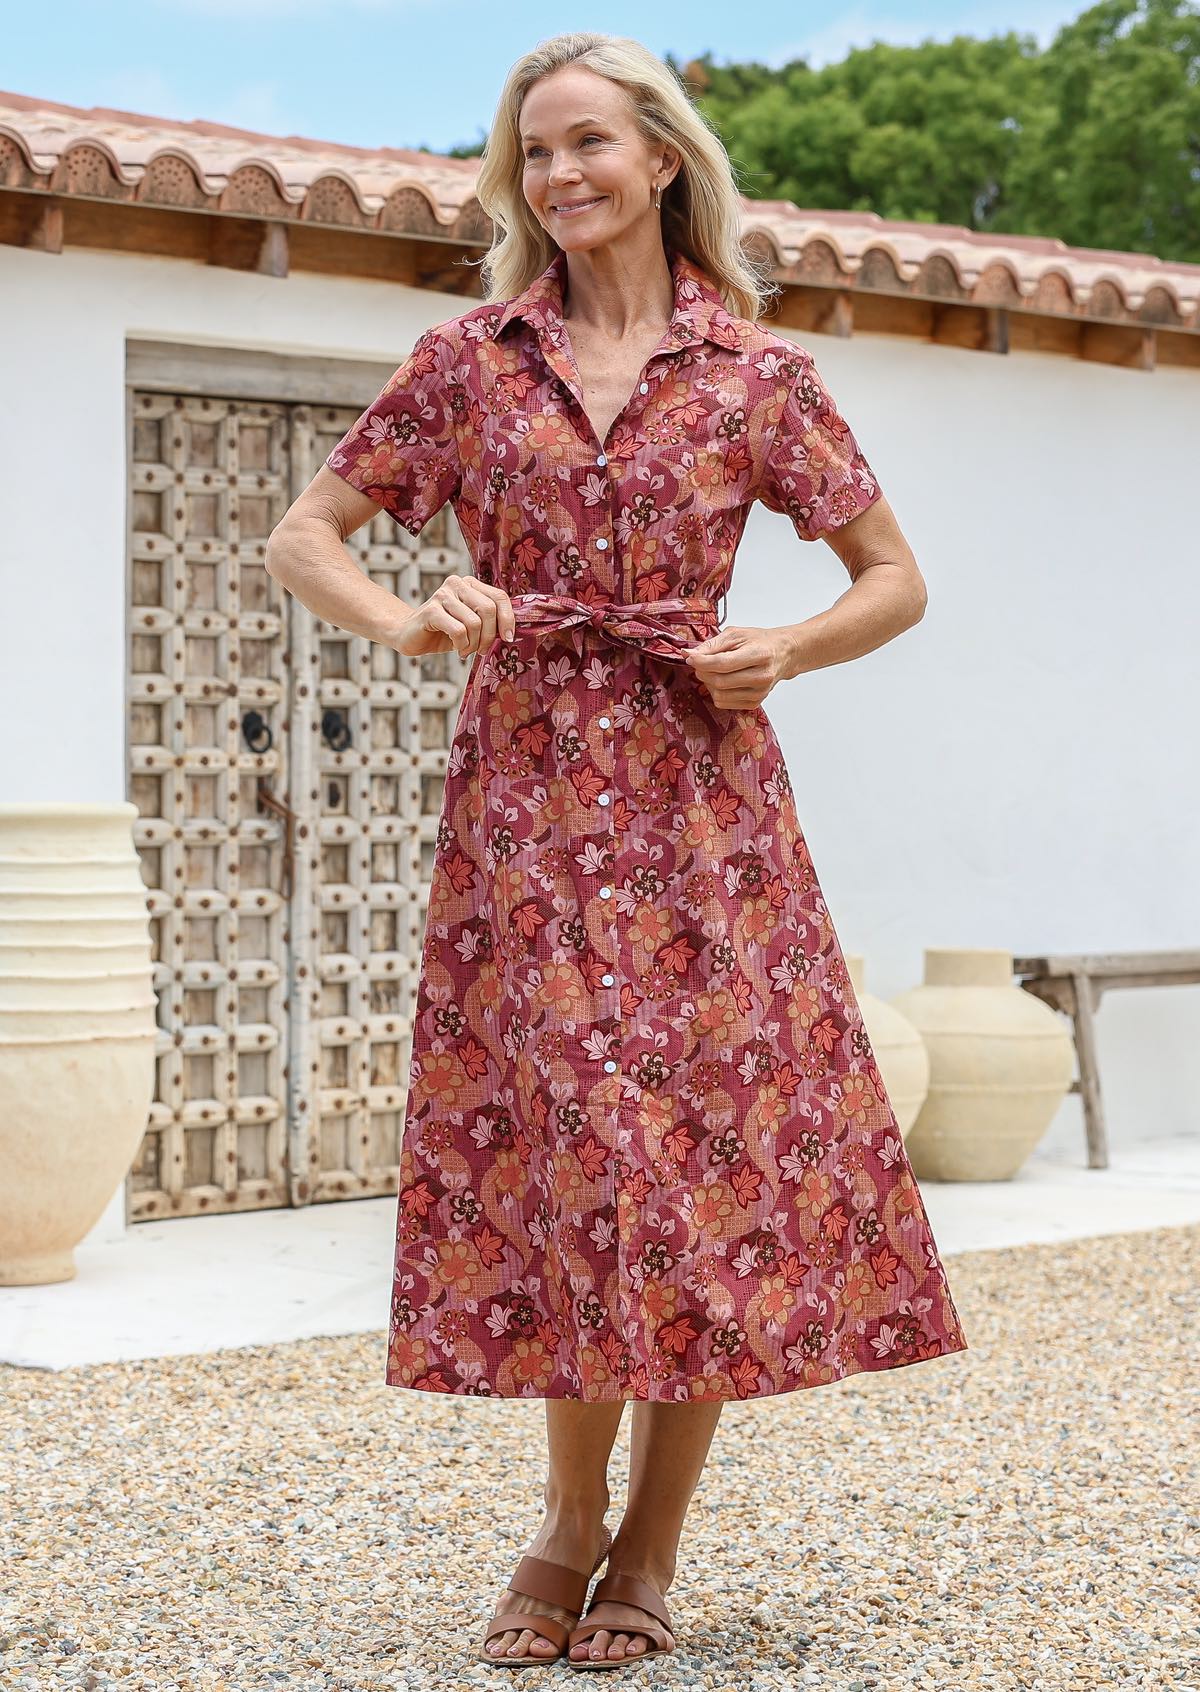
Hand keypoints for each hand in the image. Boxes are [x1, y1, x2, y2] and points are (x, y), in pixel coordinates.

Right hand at [394, 575, 515, 659]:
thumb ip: (490, 621)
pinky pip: (458, 630)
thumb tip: (512, 632)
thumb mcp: (472, 624)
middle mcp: (457, 584)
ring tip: (466, 651)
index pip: (499, 596)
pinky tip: (457, 649)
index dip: (508, 619)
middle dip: (489, 636)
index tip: (507, 638)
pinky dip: (462, 645)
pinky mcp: (431, 610)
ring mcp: (443, 595)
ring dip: (474, 644)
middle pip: (488, 609)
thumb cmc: (445, 631)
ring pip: (474, 623)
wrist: (410, 635)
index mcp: (470, 584)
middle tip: (481, 650)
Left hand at [683, 625, 790, 708]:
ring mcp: (759, 693)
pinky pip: (724, 703)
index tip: (690, 657)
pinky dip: (716, 692)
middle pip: (719, 681)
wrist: (782, 654)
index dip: (702, 662)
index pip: (723, 663)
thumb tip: (688, 654)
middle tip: (700, 663)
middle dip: (703, 672)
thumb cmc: (759, 642)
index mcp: (760, 654)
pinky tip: (722, 680)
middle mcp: (762, 676)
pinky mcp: (754, 703)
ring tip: (713, 671)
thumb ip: (710, 645)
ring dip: (708, 683)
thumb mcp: (735, 634)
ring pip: (719, 695)